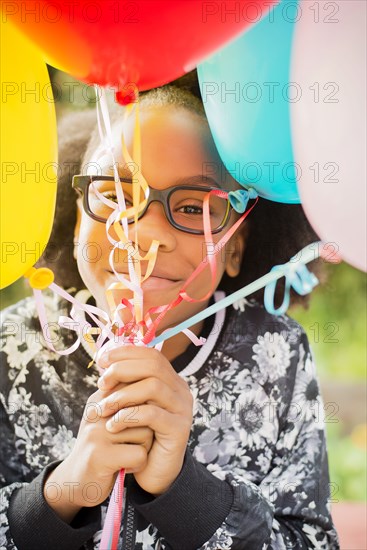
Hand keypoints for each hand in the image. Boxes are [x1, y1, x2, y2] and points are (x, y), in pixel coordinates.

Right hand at [44, 385, 153, 520]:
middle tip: (132, 443)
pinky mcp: (100, 456)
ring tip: (125, 455)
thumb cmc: (103, 448)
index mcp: (100, 399)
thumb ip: (127, 402)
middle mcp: (97, 412)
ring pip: (146, 433)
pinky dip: (138, 464)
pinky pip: (140, 454)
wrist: (76, 482)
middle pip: (146, 411)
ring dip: (143, 449)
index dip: (146, 408)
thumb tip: (155, 382)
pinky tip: (125, 467)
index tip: (140, 423)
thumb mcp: (110, 419)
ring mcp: (96, 433)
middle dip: (147, 430)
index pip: (137, 388)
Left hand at [97, 345, 193, 494]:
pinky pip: (152, 414)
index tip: (101, 360)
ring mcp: (182, 409)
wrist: (152, 472)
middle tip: (102, 384)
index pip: (151, 354)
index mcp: (170, 380)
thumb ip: (125, 383)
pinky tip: (112, 425)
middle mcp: (180, 390)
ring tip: (103, 408)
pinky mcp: (179, 429)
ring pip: (153, 386)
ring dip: (122, 395)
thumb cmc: (138, 435)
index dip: (125, 353)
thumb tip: (106, 360)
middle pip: (153, 365)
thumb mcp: (131, 405)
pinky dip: (127, 416)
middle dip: (122, 370)